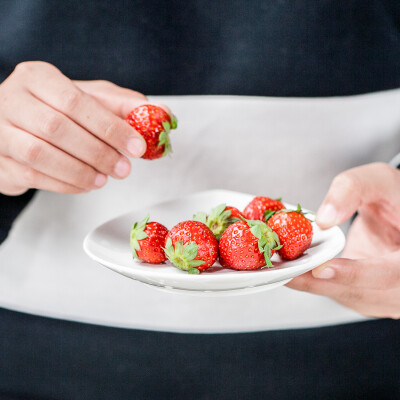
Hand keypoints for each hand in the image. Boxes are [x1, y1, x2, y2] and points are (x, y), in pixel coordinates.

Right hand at [0, 61, 147, 195]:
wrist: (17, 125)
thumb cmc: (57, 109)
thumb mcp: (91, 98)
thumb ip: (123, 105)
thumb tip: (159, 113)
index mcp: (37, 77)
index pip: (76, 102)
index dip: (110, 128)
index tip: (136, 146)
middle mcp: (12, 99)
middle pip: (57, 129)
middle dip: (98, 153)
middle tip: (124, 168)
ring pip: (39, 155)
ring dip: (80, 172)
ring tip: (103, 179)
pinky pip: (31, 176)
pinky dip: (64, 185)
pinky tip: (84, 185)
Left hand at [287, 162, 399, 318]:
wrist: (399, 217)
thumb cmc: (394, 198)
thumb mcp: (378, 181)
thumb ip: (352, 190)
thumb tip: (324, 219)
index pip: (390, 275)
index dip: (355, 274)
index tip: (321, 269)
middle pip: (359, 292)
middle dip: (315, 282)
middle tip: (280, 268)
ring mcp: (386, 296)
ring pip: (344, 296)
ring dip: (308, 284)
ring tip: (277, 267)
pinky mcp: (367, 295)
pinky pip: (338, 293)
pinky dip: (312, 282)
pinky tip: (290, 268)